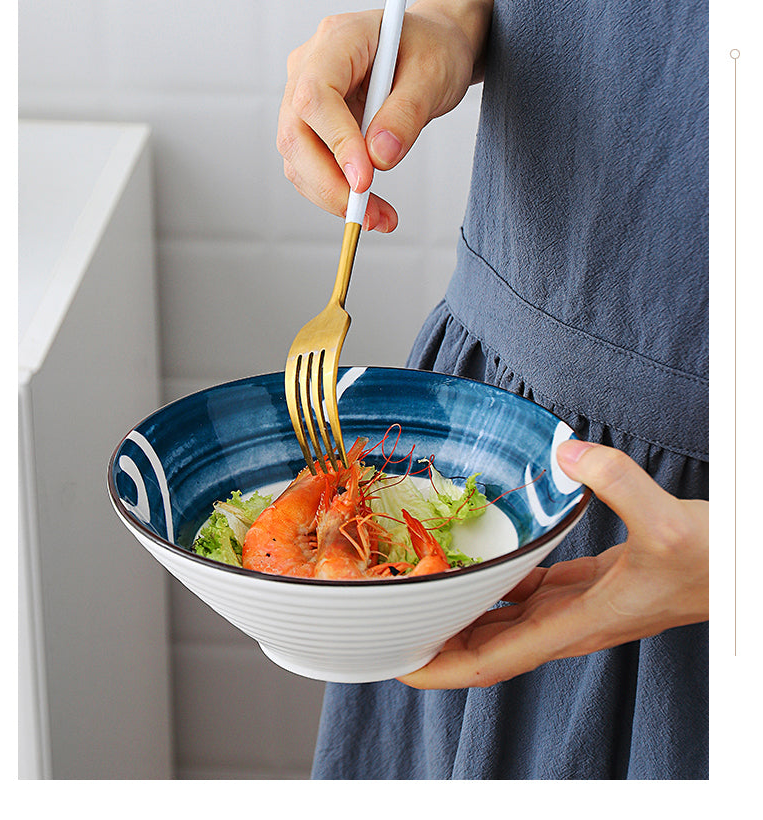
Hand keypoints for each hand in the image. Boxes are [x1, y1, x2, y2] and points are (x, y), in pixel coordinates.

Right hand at [277, 7, 476, 231]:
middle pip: (295, 133)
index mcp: (338, 39)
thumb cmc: (433, 49)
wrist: (431, 50)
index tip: (364, 181)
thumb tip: (379, 158)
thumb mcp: (434, 74)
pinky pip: (311, 166)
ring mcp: (304, 96)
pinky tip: (370, 208)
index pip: (315, 95)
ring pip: (298, 158)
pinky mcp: (313, 125)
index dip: (336, 142)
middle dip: (329, 183)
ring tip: (380, 217)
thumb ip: (406, 113)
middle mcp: (309, 65)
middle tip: (368, 215)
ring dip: (333, 196)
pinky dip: (337, 193)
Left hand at [398, 439, 708, 688]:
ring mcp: (577, 608)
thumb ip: (618, 483)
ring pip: (504, 622)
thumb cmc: (712, 559)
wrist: (735, 566)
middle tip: (392, 619)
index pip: (494, 661)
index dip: (443, 667)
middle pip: (487, 646)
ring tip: (421, 594)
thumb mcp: (669, 522)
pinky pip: (527, 594)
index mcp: (577, 624)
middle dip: (438, 641)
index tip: (400, 663)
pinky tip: (478, 564)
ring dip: (462, 615)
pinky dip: (496, 586)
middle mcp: (569, 625)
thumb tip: (567, 453)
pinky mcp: (585, 587)